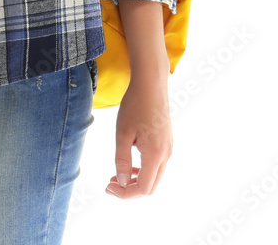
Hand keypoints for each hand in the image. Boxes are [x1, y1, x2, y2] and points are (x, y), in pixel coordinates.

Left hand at [106, 74, 172, 198]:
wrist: (151, 83)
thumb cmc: (135, 105)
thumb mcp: (123, 133)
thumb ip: (122, 160)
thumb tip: (120, 182)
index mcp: (155, 154)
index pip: (143, 188)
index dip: (125, 193)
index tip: (108, 188)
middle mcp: (166, 154)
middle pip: (150, 186)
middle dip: (129, 190)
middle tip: (110, 184)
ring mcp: (169, 148)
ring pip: (154, 177)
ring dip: (136, 180)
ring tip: (116, 175)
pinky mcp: (167, 142)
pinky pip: (156, 165)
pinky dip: (143, 170)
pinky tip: (129, 164)